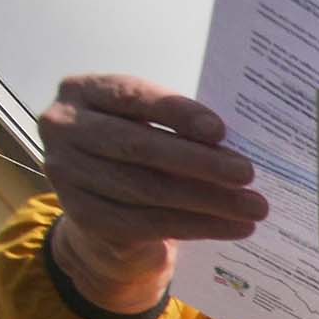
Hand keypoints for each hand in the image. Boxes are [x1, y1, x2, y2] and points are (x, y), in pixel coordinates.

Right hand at [38, 76, 268, 314]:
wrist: (105, 207)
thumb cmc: (140, 152)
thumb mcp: (150, 125)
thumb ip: (179, 126)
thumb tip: (235, 144)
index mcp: (81, 91)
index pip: (132, 96)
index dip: (176, 112)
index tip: (220, 130)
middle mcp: (64, 129)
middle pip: (138, 147)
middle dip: (198, 162)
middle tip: (247, 173)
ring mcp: (67, 175)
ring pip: (148, 190)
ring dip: (208, 200)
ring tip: (254, 207)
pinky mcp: (86, 217)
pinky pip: (151, 223)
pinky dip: (198, 225)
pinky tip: (234, 227)